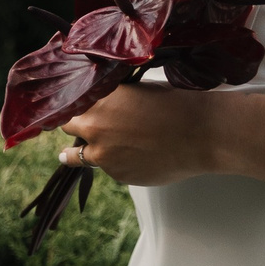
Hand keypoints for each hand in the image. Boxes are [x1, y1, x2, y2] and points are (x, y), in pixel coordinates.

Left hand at [61, 84, 229, 187]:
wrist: (197, 133)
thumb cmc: (172, 104)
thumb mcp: (134, 90)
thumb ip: (110, 100)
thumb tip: (98, 105)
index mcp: (98, 99)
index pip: (71, 101)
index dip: (75, 105)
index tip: (75, 107)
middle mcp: (94, 126)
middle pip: (67, 126)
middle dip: (75, 126)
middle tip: (79, 127)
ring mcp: (103, 155)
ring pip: (76, 154)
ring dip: (78, 153)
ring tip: (69, 155)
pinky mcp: (117, 175)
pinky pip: (106, 168)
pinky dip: (112, 164)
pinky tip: (126, 158)